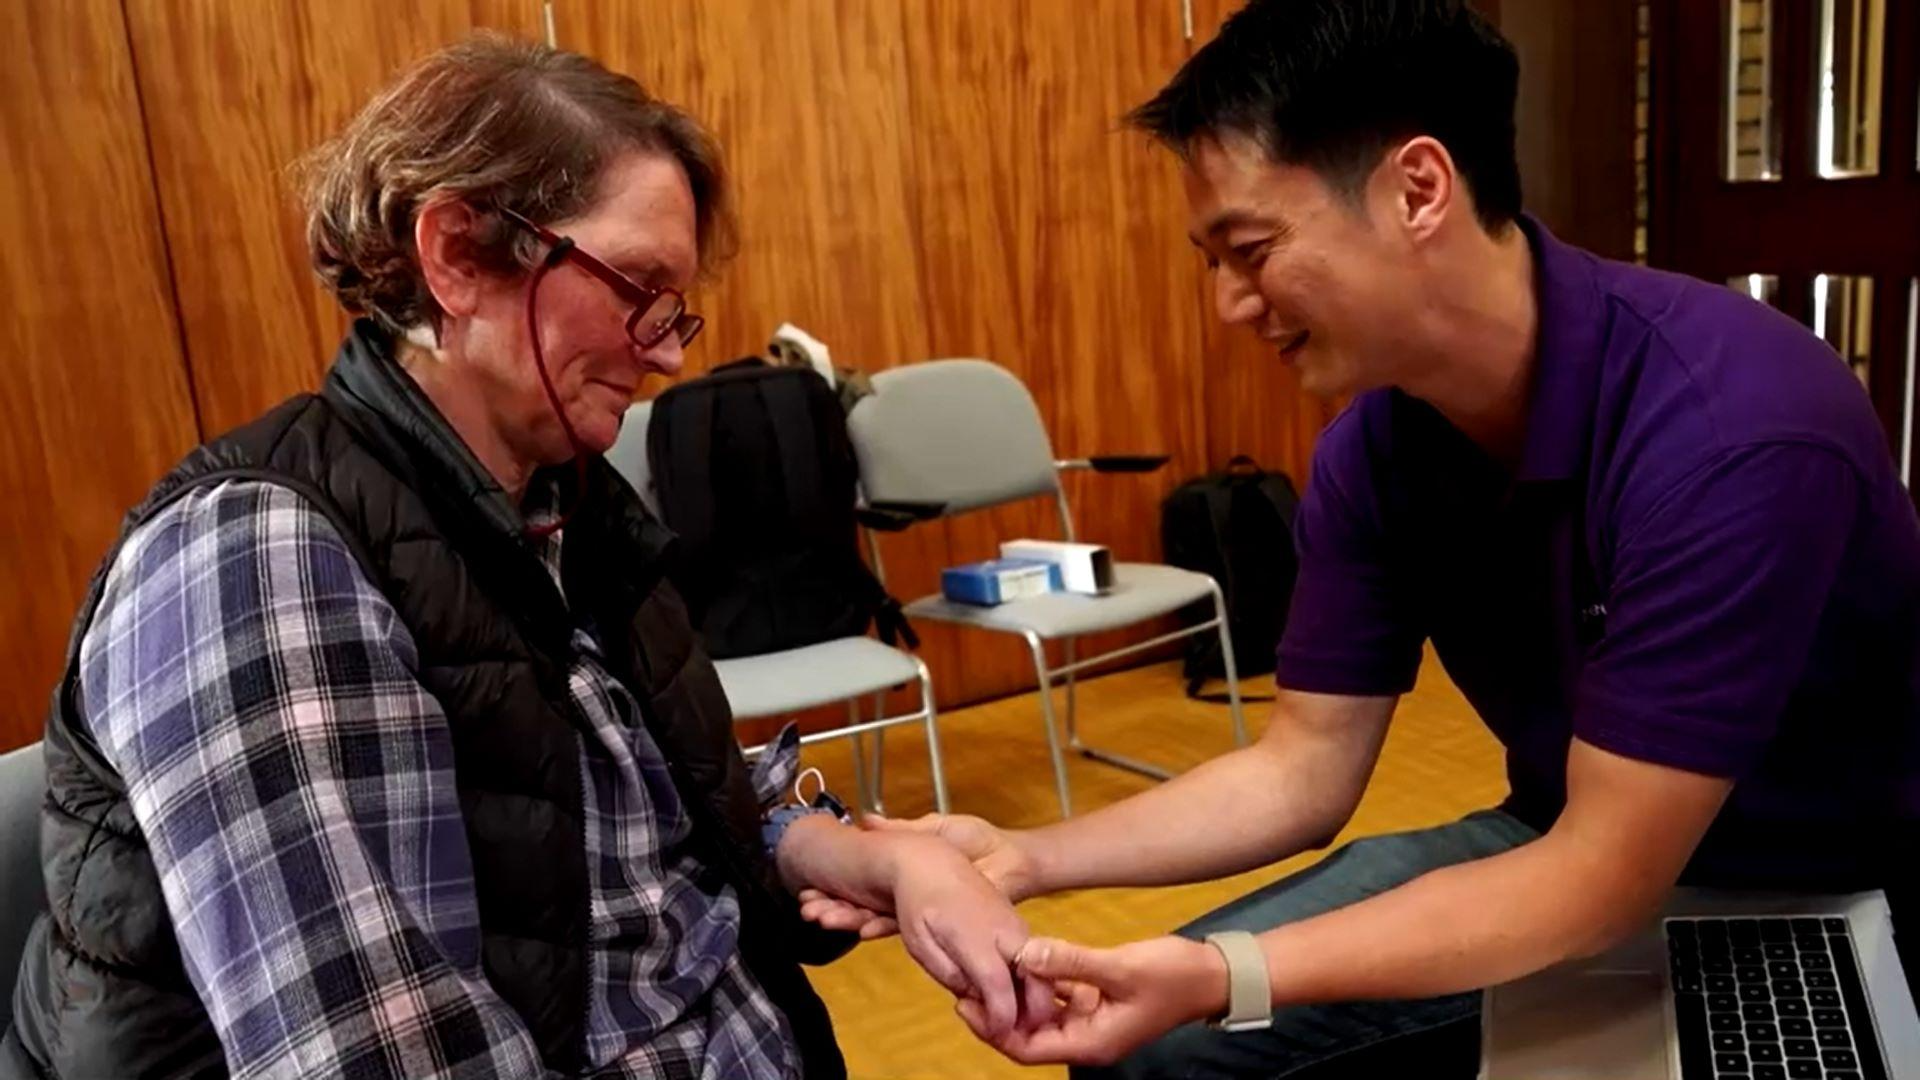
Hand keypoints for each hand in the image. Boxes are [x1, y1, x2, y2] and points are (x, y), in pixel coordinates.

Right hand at [797, 812, 1038, 940]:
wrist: (1013, 860)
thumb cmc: (981, 842)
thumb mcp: (938, 828)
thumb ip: (902, 829)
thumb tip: (867, 819)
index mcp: (905, 875)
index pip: (863, 885)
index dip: (837, 888)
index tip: (810, 888)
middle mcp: (908, 898)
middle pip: (863, 905)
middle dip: (834, 907)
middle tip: (808, 907)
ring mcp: (922, 914)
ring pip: (877, 919)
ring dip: (848, 920)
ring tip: (821, 917)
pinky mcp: (939, 927)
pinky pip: (905, 930)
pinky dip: (881, 928)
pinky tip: (860, 928)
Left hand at [874, 831, 1057, 1035]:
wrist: (932, 859)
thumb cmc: (920, 901)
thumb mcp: (920, 943)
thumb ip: (948, 973)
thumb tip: (973, 995)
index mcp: (975, 936)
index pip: (998, 985)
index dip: (1002, 1016)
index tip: (999, 1034)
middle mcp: (1003, 930)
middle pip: (1035, 977)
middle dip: (1033, 1011)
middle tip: (1012, 1028)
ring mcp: (1015, 924)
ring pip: (1039, 968)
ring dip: (1032, 996)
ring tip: (1006, 1012)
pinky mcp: (1017, 923)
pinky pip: (1032, 957)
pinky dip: (1028, 980)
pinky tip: (1006, 990)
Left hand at [957, 935, 1230, 1066]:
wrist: (1214, 975)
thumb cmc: (1175, 976)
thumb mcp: (1120, 966)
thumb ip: (1070, 961)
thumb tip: (1024, 954)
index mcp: (1091, 1043)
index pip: (1026, 1049)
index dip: (992, 1029)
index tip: (966, 1001)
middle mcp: (1088, 1039)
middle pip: (1027, 1035)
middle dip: (997, 1013)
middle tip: (965, 982)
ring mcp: (1094, 1022)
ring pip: (1041, 1015)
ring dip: (1016, 996)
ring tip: (986, 969)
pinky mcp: (1100, 1002)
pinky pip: (1060, 998)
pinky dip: (1040, 983)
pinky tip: (1023, 959)